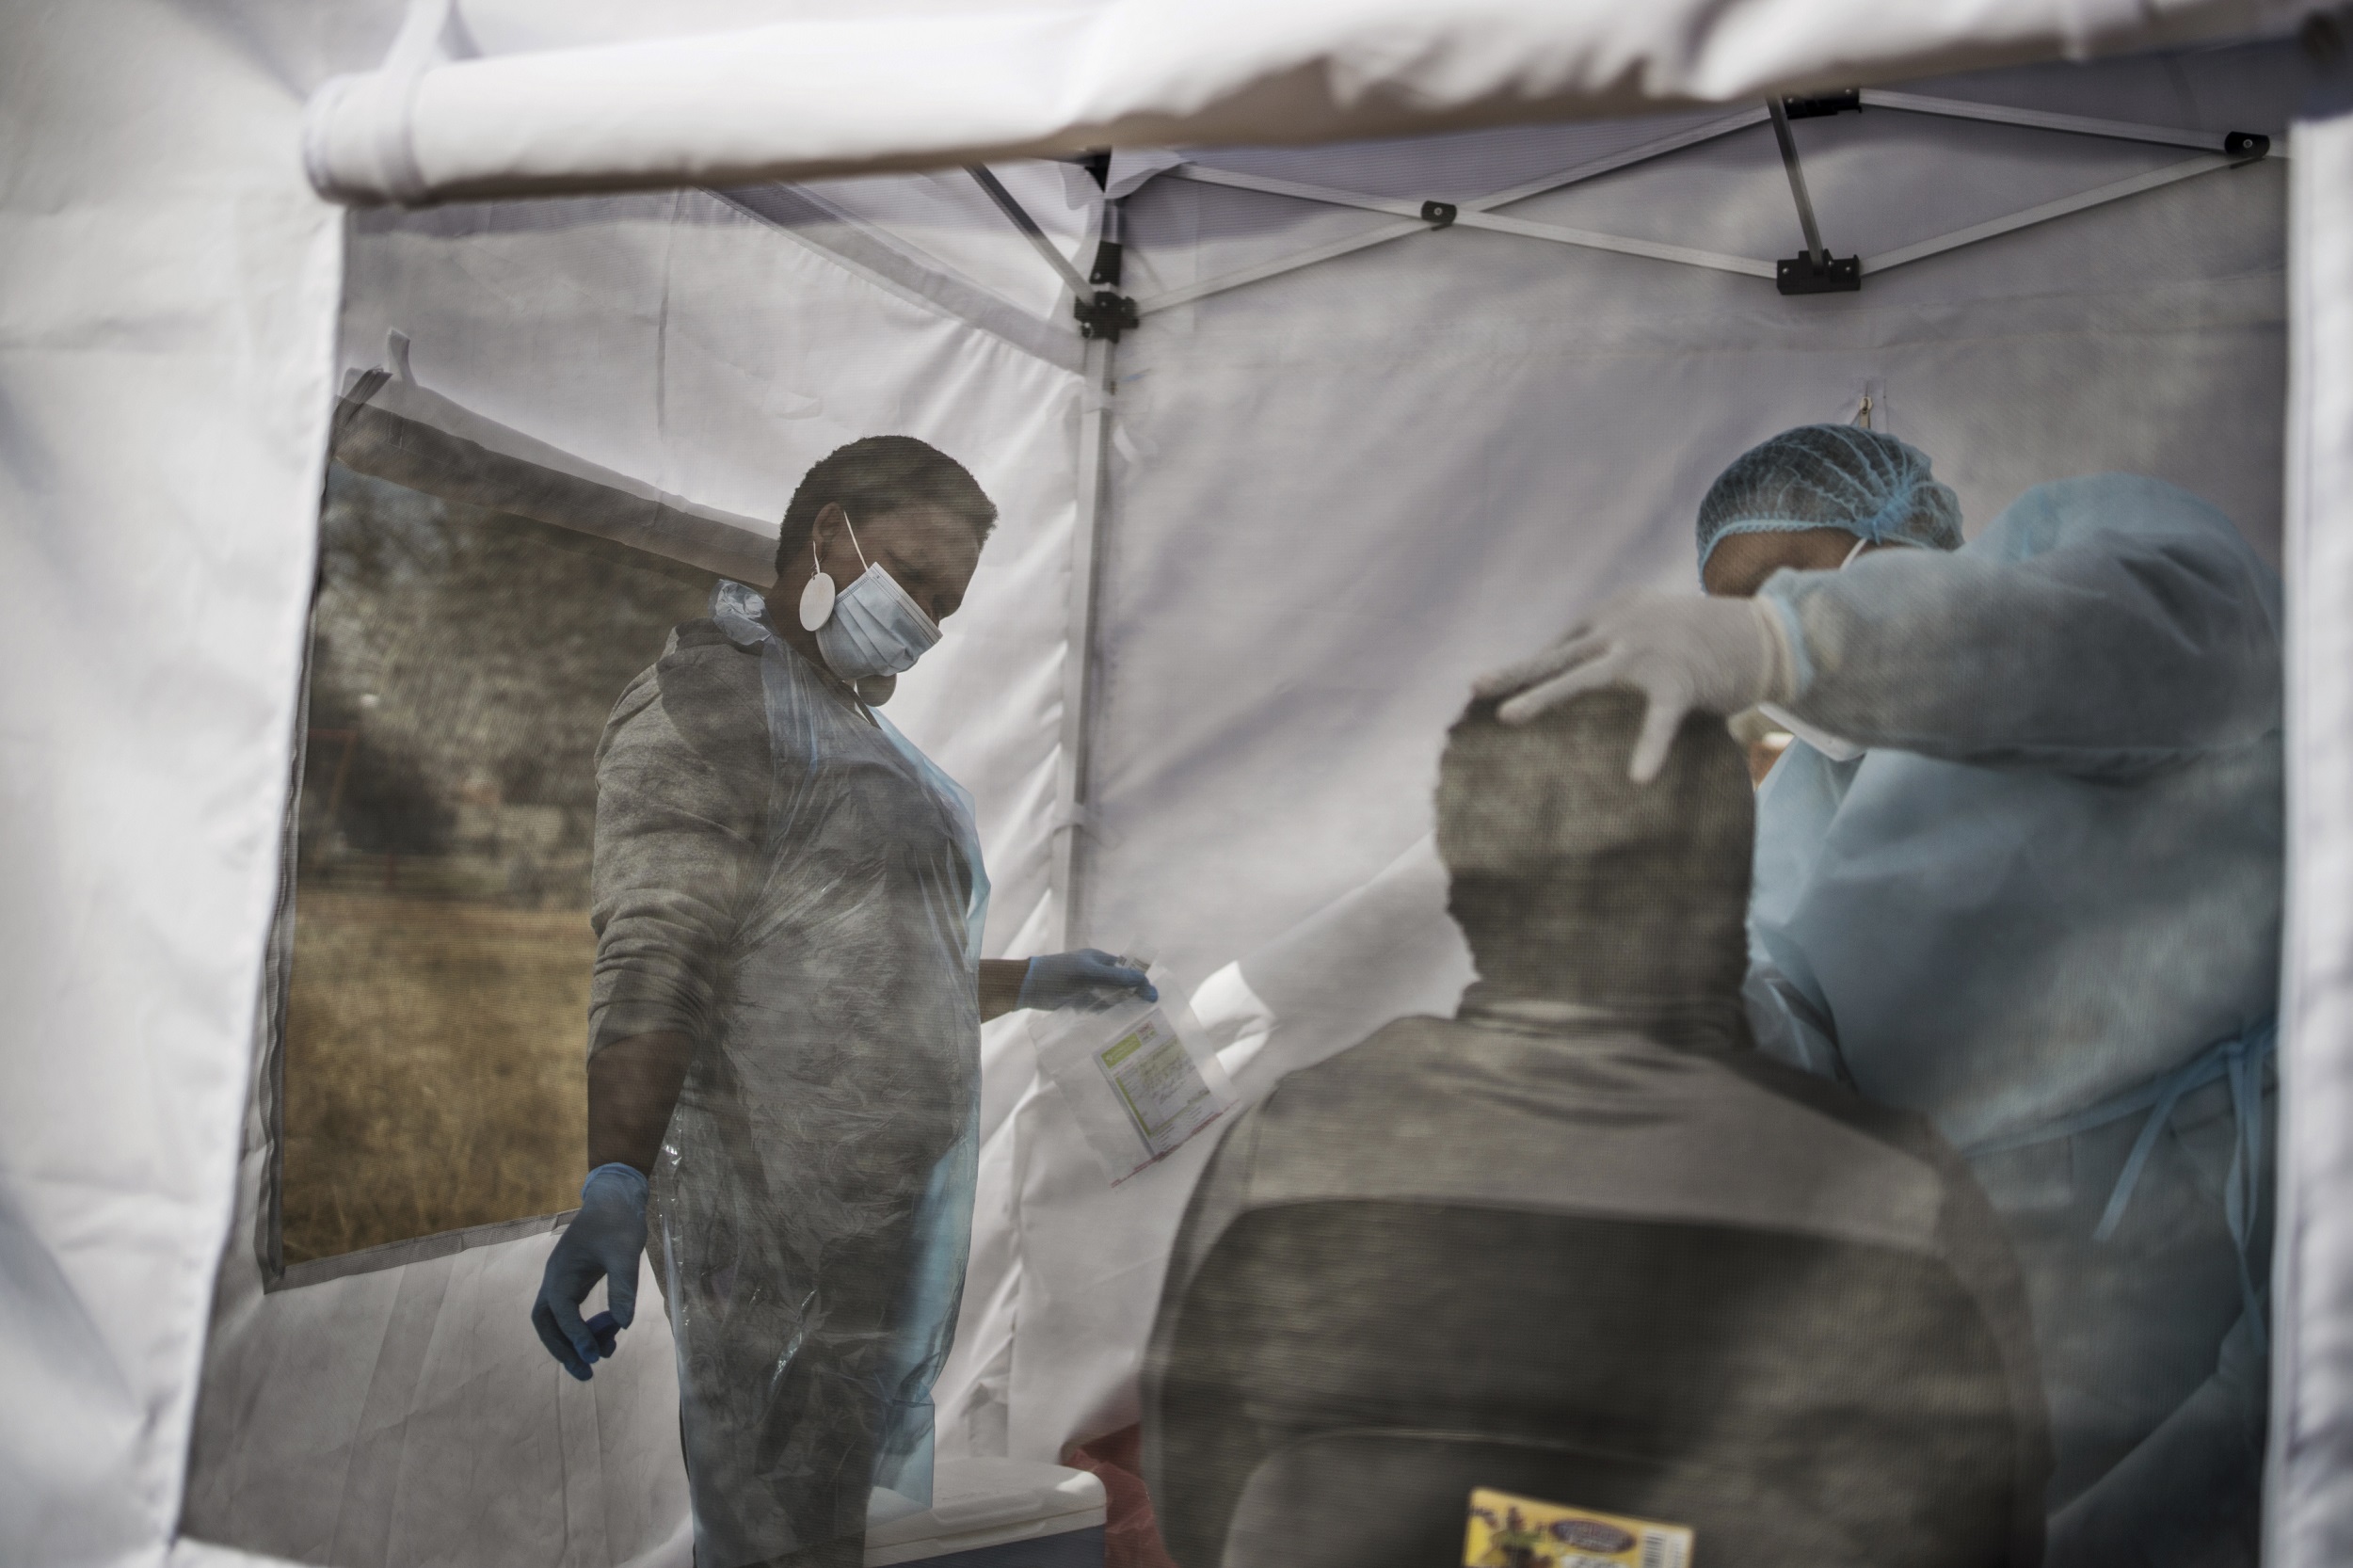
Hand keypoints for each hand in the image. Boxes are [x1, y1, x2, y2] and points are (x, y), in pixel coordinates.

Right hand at [532, 1162, 647, 1379]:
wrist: (615, 1197)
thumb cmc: (619, 1221)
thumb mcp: (626, 1251)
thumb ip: (623, 1285)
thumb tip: (624, 1324)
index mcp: (561, 1270)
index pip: (561, 1311)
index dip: (575, 1334)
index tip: (593, 1354)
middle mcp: (555, 1278)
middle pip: (546, 1323)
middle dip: (562, 1349)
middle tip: (585, 1372)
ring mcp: (563, 1281)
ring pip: (554, 1321)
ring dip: (570, 1343)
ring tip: (597, 1361)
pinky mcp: (574, 1282)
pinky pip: (569, 1313)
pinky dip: (581, 1329)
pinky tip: (604, 1338)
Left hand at [1018, 949, 1157, 1010]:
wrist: (1030, 986)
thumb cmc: (1059, 973)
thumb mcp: (1089, 973)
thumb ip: (1115, 977)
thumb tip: (1143, 981)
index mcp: (1101, 961)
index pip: (1128, 969)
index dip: (1140, 981)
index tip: (1152, 996)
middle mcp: (1098, 974)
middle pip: (1122, 985)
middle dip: (1136, 995)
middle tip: (1150, 1011)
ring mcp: (1090, 989)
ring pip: (1113, 998)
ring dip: (1124, 1007)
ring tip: (1140, 1021)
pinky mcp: (1081, 1003)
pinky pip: (1101, 1009)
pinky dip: (1111, 1015)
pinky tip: (1120, 1024)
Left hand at [1474, 592, 1790, 782]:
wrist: (1767, 632)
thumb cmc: (1703, 638)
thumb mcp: (1651, 626)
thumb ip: (1614, 644)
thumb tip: (1575, 670)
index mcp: (1614, 614)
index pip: (1562, 645)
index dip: (1530, 668)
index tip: (1491, 686)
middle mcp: (1623, 628)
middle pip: (1558, 656)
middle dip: (1515, 673)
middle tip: (1476, 688)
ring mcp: (1649, 653)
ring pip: (1586, 678)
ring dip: (1545, 698)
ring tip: (1510, 718)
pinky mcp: (1682, 681)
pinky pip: (1660, 721)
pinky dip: (1649, 748)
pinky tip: (1638, 779)